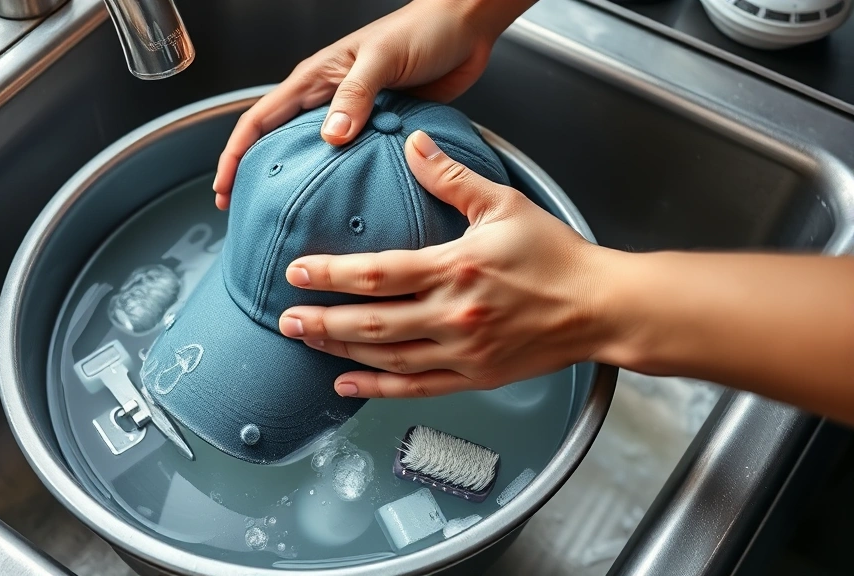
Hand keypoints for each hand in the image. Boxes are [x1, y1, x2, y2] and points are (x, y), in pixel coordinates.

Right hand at [213, 0, 531, 209]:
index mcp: (316, 78)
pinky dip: (338, 181)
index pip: (260, 120)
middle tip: (246, 211)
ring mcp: (352, 115)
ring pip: (312, 155)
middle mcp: (328, 99)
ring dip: (296, 182)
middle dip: (256, 176)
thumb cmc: (423, 30)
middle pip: (277, 142)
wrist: (464, 29)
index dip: (236, 154)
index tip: (223, 187)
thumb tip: (332, 136)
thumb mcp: (382, 59)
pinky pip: (350, 160)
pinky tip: (339, 203)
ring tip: (286, 215)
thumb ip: (355, 96)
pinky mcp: (378, 129)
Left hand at [277, 131, 609, 397]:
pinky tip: (345, 383)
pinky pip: (416, 388)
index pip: (378, 274)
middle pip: (371, 322)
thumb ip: (451, 177)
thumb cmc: (556, 256)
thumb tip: (415, 144)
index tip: (297, 272)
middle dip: (321, 320)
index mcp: (456, 268)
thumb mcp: (504, 205)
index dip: (332, 274)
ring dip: (340, 350)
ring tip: (306, 340)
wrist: (600, 306)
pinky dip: (376, 389)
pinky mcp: (474, 376)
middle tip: (285, 317)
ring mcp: (463, 351)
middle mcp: (454, 315)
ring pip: (387, 358)